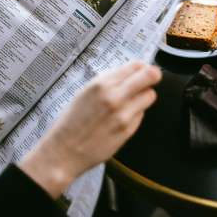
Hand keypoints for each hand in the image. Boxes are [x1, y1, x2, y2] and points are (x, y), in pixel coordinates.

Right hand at [19, 62, 161, 197]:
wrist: (64, 151)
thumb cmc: (71, 122)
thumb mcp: (85, 92)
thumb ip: (109, 82)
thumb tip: (132, 72)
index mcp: (101, 84)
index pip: (135, 66)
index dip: (141, 67)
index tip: (141, 70)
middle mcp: (114, 97)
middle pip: (150, 76)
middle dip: (152, 76)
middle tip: (150, 79)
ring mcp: (123, 115)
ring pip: (150, 96)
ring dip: (144, 96)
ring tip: (131, 101)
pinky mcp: (128, 130)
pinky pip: (141, 114)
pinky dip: (135, 113)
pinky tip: (121, 118)